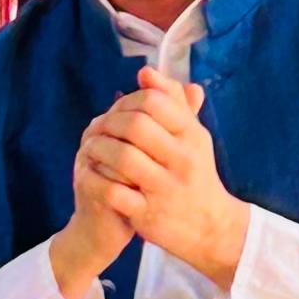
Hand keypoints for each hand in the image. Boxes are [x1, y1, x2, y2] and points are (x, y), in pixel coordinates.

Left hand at [69, 72, 251, 293]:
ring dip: (98, 150)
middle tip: (99, 129)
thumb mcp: (192, 137)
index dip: (130, 100)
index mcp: (193, 136)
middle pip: (136, 126)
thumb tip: (146, 72)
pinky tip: (88, 175)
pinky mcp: (148, 213)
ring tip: (90, 148)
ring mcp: (165, 188)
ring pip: (123, 158)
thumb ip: (173, 103)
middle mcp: (183, 160)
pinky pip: (112, 193)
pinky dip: (94, 180)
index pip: (157, 102)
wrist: (210, 226)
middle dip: (109, 124)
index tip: (119, 109)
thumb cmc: (194, 173)